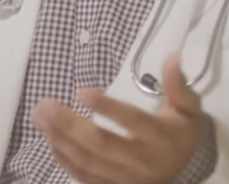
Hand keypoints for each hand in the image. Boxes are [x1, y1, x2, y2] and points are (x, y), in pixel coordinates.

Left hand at [31, 54, 203, 183]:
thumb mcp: (188, 108)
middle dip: (70, 125)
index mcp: (161, 138)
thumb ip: (178, 85)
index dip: (108, 108)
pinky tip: (50, 138)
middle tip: (44, 105)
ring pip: (88, 162)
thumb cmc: (179, 133)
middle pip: (102, 144)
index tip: (81, 92)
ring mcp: (125, 179)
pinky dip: (64, 159)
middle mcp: (142, 162)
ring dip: (60, 139)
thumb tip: (173, 56)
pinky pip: (84, 177)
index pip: (133, 122)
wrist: (181, 172)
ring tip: (39, 117)